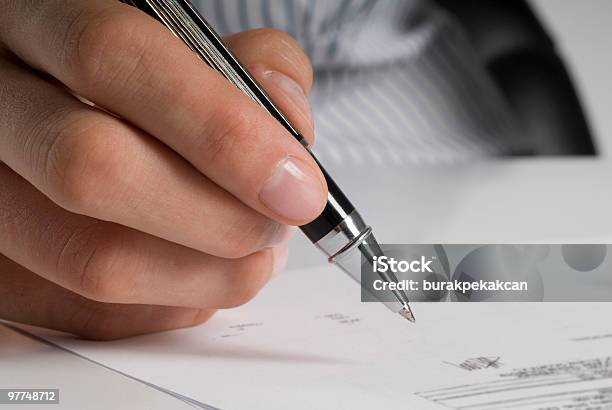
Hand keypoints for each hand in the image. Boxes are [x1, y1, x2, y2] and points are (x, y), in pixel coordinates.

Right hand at [0, 0, 325, 338]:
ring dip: (205, 273)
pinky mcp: (6, 268)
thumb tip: (290, 132)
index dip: (220, 131)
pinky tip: (206, 271)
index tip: (298, 186)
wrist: (72, 111)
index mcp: (42, 20)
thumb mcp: (198, 46)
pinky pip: (90, 311)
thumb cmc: (148, 85)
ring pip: (89, 260)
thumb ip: (256, 68)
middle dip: (218, 215)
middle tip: (279, 223)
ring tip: (257, 251)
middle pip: (90, 170)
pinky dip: (174, 304)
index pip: (114, 59)